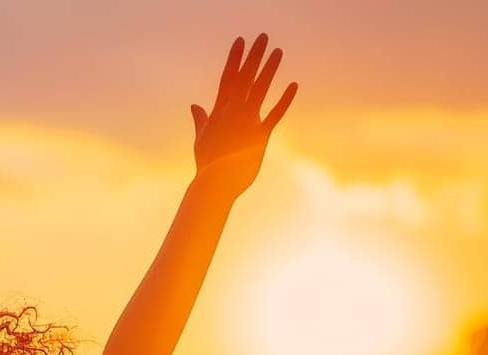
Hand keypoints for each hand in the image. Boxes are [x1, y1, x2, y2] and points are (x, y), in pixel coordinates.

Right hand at [190, 34, 296, 197]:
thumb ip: (201, 119)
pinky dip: (284, 100)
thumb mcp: (201, 138)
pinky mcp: (259, 136)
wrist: (215, 184)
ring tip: (277, 52)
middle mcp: (233, 113)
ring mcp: (247, 123)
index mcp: (219, 112)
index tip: (240, 42)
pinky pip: (274, 115)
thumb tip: (194, 106)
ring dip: (268, 70)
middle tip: (262, 37)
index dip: (234, 59)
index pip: (228, 78)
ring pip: (259, 90)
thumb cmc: (207, 163)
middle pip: (244, 78)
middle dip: (253, 56)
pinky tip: (293, 85)